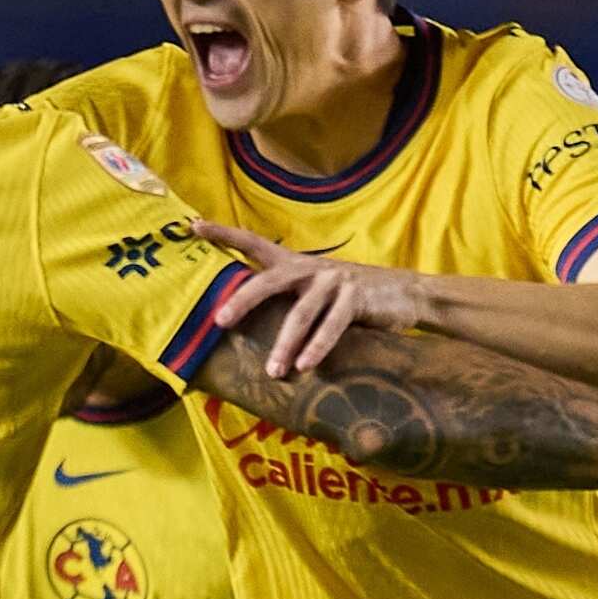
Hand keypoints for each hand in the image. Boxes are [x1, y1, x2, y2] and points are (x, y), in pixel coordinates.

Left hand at [199, 221, 434, 376]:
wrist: (404, 293)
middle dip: (243, 300)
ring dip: (285, 345)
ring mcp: (334, 281)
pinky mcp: (355, 298)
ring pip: (301, 314)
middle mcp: (310, 268)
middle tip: (221, 321)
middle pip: (268, 281)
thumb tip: (245, 318)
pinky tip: (305, 366)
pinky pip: (332, 326)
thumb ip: (288, 298)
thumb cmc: (349, 297)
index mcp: (295, 264)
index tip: (193, 226)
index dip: (224, 234)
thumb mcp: (316, 290)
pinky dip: (317, 347)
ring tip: (273, 371)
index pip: (254, 243)